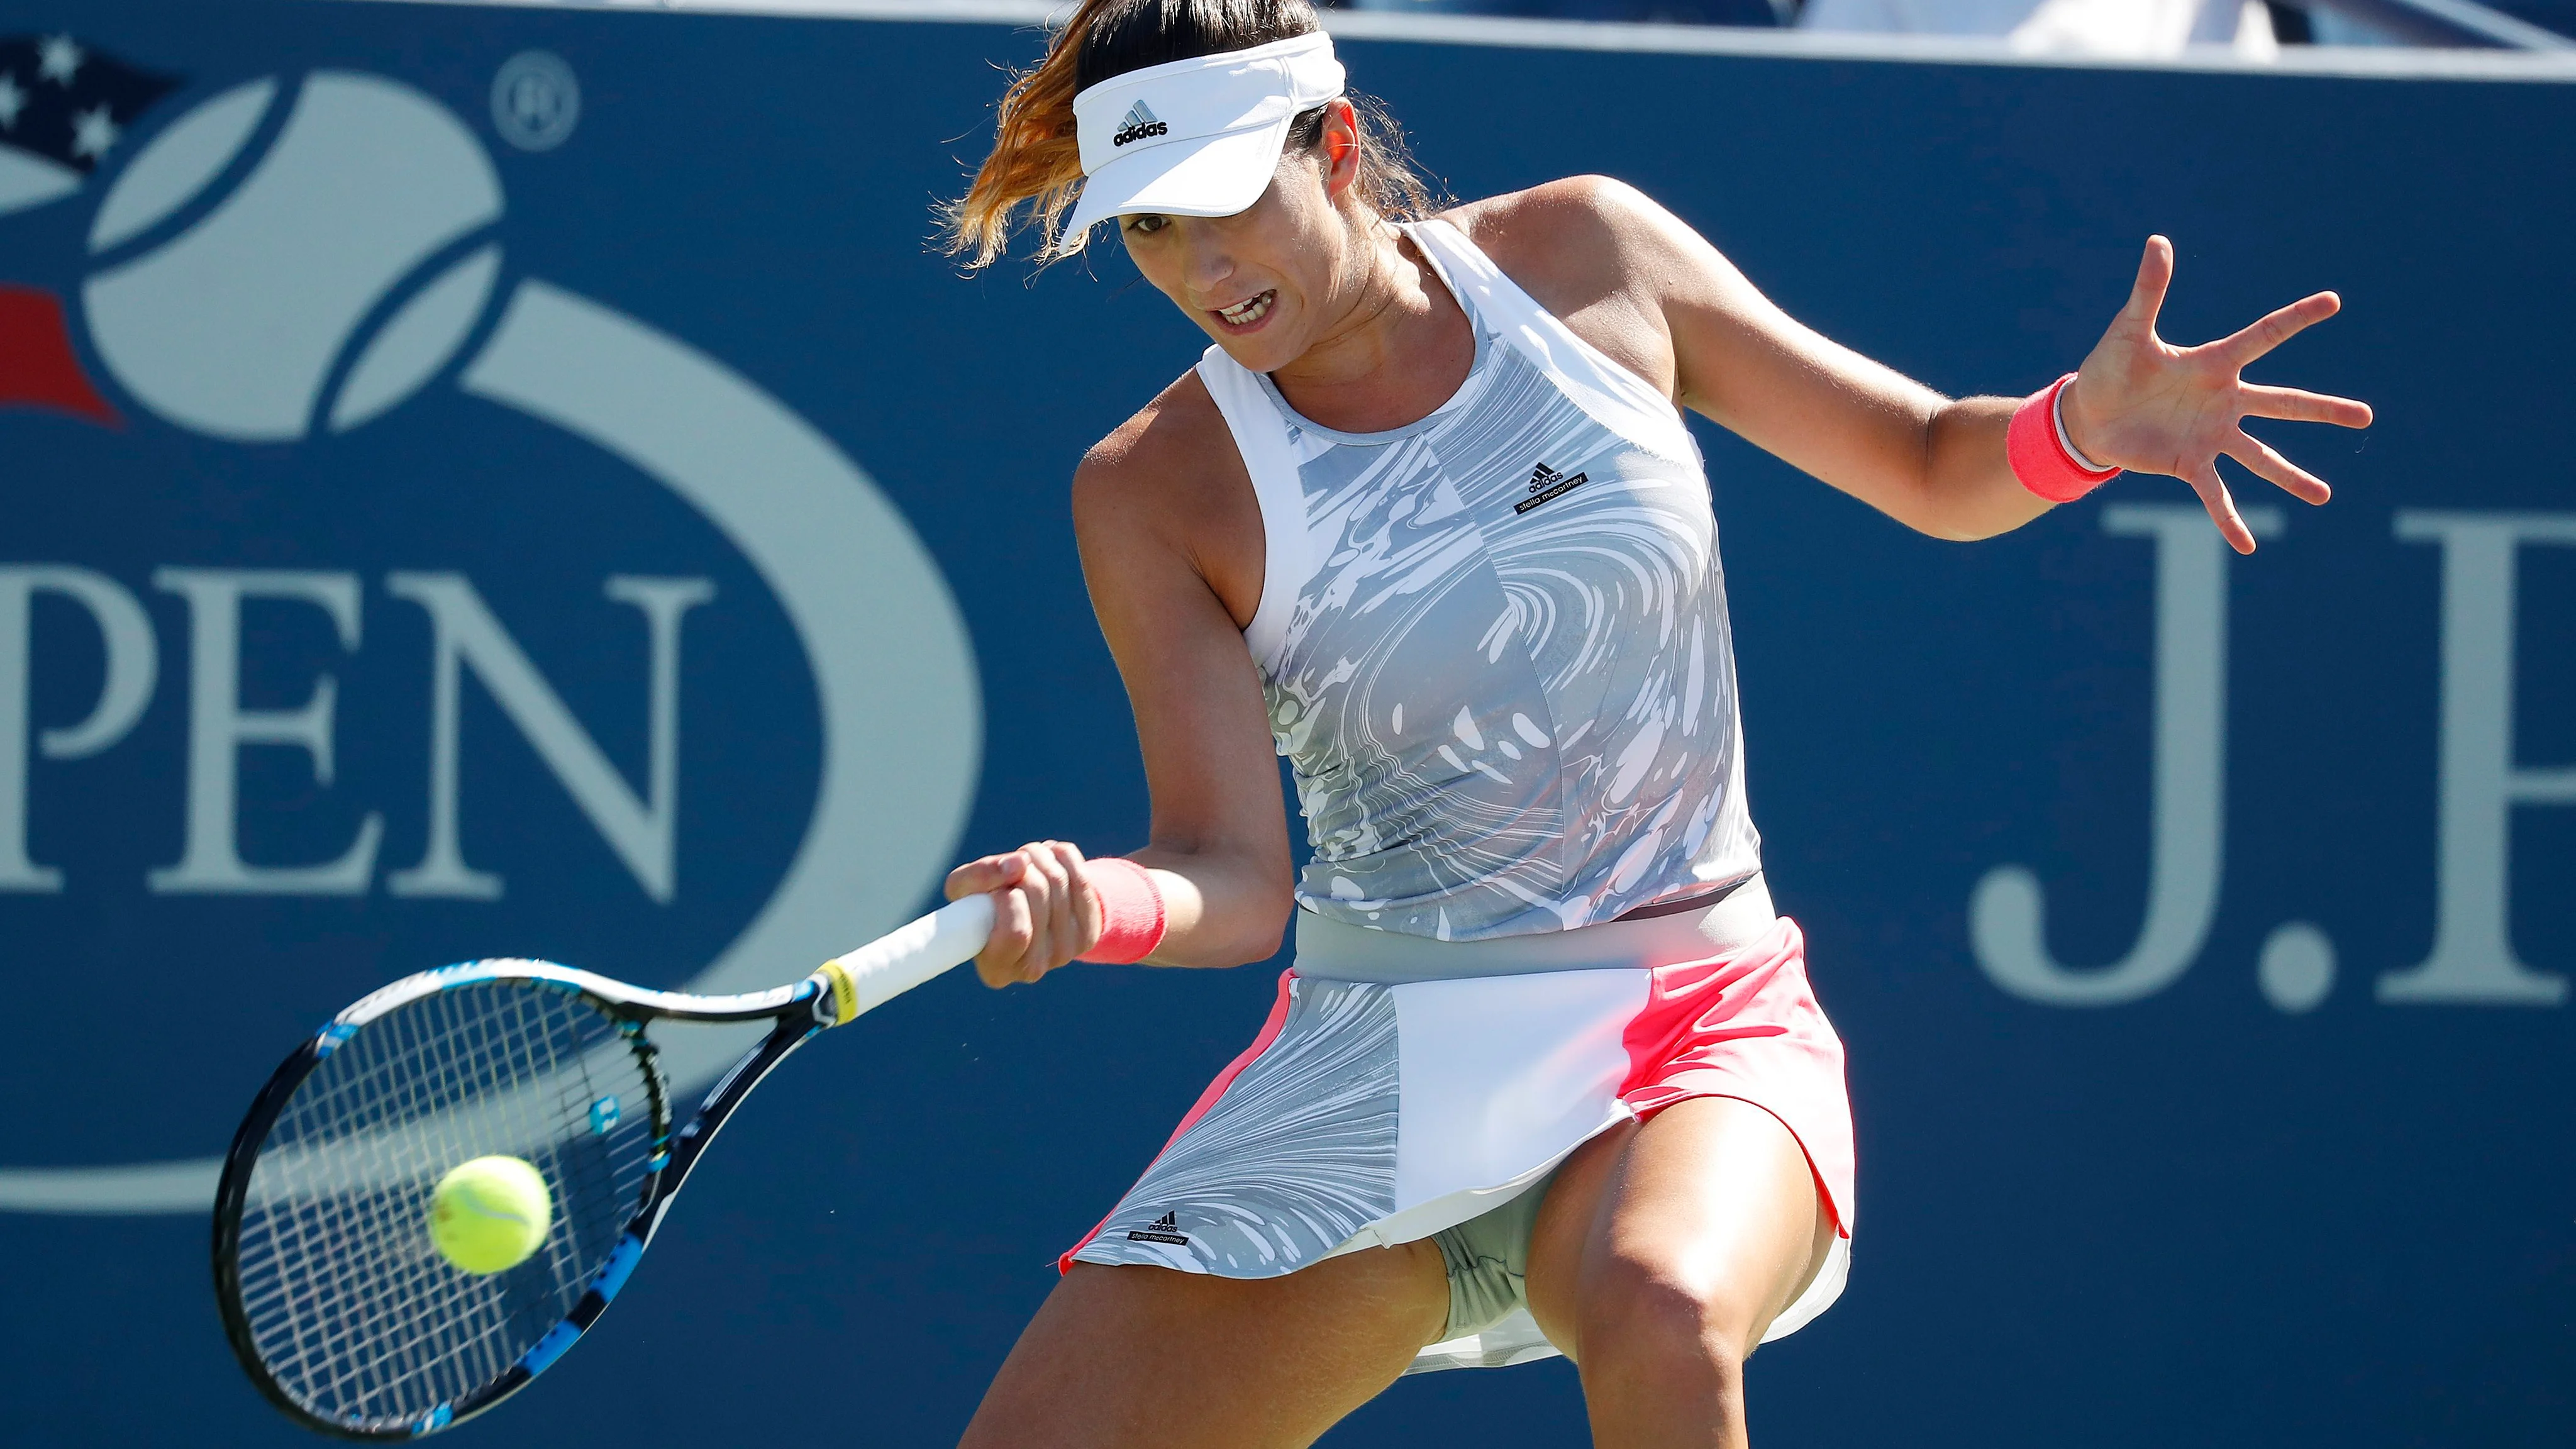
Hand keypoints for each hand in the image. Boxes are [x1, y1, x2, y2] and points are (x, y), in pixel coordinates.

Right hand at [944, 841, 1102, 987]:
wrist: (1024, 911)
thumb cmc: (985, 904)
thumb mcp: (965, 890)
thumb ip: (979, 876)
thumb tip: (1020, 864)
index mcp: (996, 970)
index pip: (1016, 932)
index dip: (1007, 898)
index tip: (1000, 889)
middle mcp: (1032, 970)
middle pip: (1038, 895)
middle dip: (1024, 866)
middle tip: (1015, 862)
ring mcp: (1064, 954)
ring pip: (1059, 881)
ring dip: (1040, 856)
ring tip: (1028, 858)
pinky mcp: (1087, 936)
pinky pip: (1082, 878)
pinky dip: (1064, 857)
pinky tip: (1051, 857)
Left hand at [2061, 235, 2373, 553]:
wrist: (2086, 413)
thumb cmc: (2110, 368)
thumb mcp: (2128, 330)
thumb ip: (2148, 291)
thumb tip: (2158, 241)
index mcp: (2213, 364)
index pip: (2263, 336)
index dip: (2295, 318)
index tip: (2333, 301)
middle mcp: (2223, 401)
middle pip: (2282, 403)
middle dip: (2323, 410)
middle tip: (2367, 418)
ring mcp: (2210, 435)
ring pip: (2260, 456)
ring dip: (2290, 477)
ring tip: (2323, 496)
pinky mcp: (2189, 465)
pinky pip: (2214, 495)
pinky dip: (2229, 519)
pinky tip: (2246, 545)